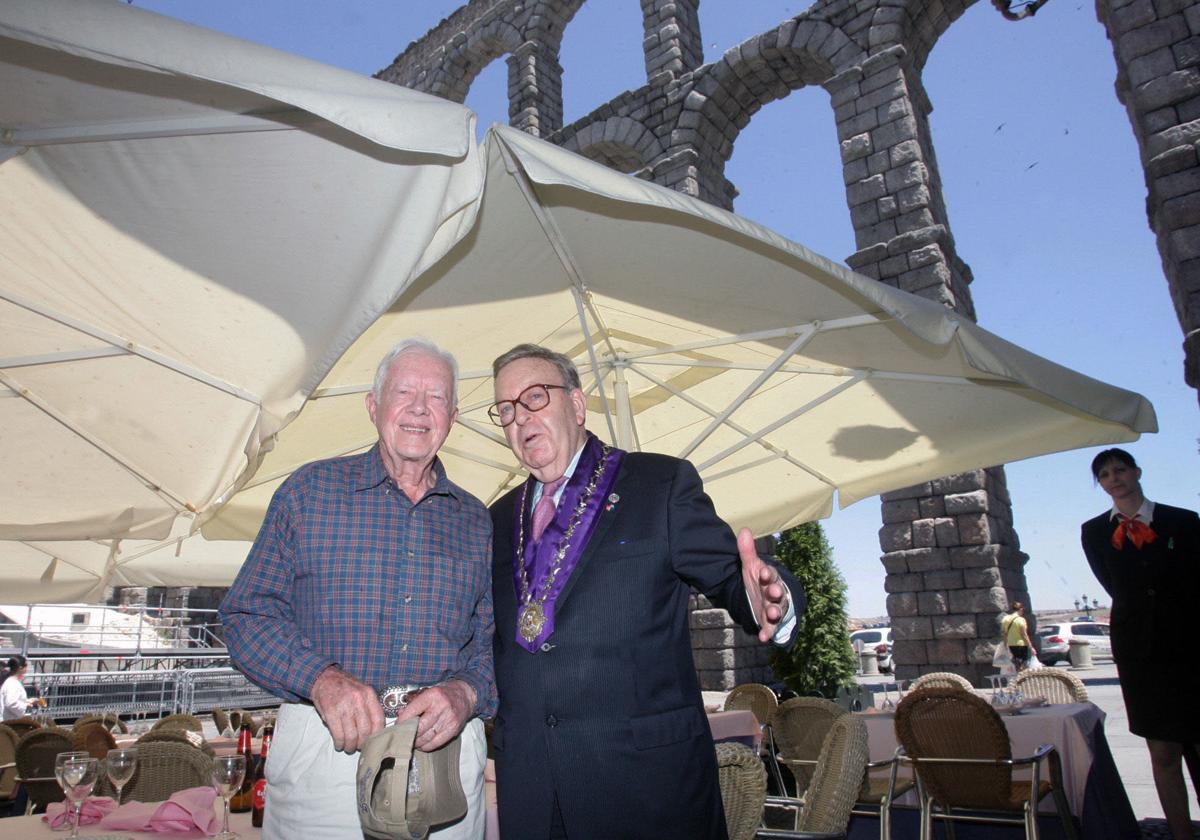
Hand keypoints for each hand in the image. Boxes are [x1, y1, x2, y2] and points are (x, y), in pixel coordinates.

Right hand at [310, 666, 384, 752]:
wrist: (324, 677)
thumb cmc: (344, 686)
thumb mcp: (362, 691)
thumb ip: (369, 707)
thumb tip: (375, 730)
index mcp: (368, 694)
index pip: (378, 719)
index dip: (376, 735)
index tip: (373, 741)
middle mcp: (358, 700)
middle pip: (365, 730)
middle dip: (362, 743)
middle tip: (359, 747)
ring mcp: (344, 706)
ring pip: (352, 735)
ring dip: (350, 746)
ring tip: (348, 747)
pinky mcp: (330, 712)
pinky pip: (338, 734)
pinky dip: (339, 743)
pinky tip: (339, 744)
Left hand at [396, 679, 475, 751]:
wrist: (466, 696)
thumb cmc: (444, 693)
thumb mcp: (428, 691)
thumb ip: (414, 702)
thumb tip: (400, 714)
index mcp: (432, 695)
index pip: (413, 711)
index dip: (402, 721)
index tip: (397, 725)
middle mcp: (441, 707)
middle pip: (420, 727)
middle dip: (409, 734)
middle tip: (403, 736)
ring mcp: (448, 720)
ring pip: (427, 737)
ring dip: (416, 742)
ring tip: (411, 741)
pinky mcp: (453, 730)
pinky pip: (436, 743)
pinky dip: (426, 746)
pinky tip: (422, 744)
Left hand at [738, 527, 789, 642]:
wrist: (759, 598)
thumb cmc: (758, 580)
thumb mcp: (750, 566)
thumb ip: (747, 551)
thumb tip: (744, 530)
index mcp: (771, 579)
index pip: (771, 575)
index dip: (768, 574)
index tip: (763, 572)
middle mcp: (775, 594)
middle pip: (778, 593)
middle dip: (776, 592)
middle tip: (773, 591)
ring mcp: (773, 609)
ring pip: (777, 610)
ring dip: (775, 612)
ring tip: (771, 613)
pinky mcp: (769, 623)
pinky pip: (771, 629)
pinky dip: (768, 633)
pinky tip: (764, 637)